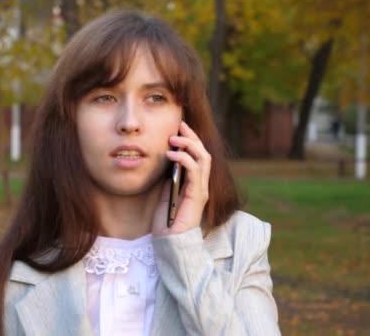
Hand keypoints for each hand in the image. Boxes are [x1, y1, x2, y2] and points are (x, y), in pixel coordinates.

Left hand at [152, 121, 210, 236]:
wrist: (170, 243)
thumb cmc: (166, 223)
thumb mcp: (165, 195)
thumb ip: (170, 180)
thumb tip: (168, 163)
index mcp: (195, 185)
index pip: (198, 157)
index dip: (191, 141)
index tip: (179, 128)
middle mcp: (202, 185)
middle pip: (203, 153)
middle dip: (192, 137)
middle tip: (180, 125)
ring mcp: (201, 190)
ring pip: (203, 159)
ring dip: (189, 145)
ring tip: (174, 138)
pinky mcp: (197, 195)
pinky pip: (194, 171)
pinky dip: (184, 159)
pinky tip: (172, 154)